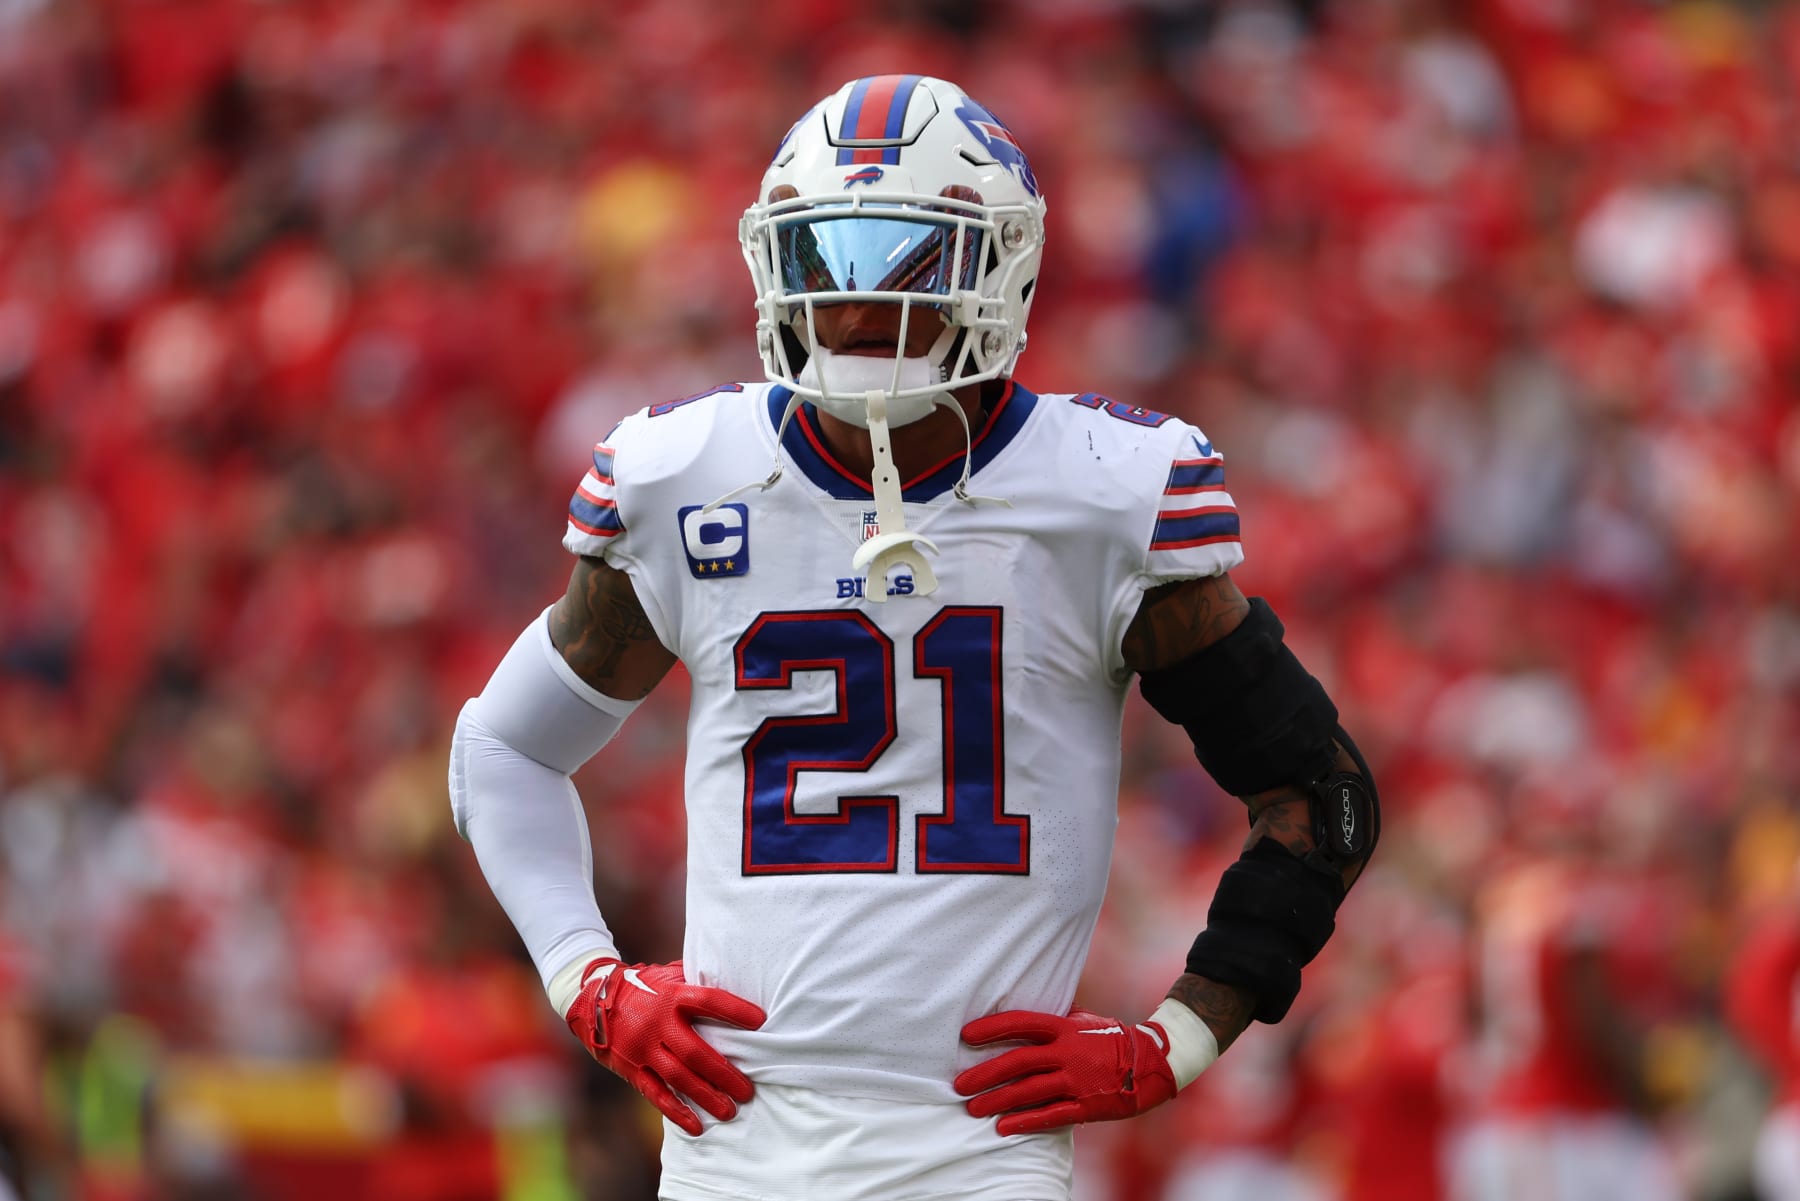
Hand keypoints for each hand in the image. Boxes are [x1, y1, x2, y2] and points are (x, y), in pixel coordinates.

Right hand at [565, 958, 765, 1134]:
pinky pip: (656, 1094)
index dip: (734, 1010)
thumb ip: (695, 981)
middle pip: (695, 1052)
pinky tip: (697, 1126)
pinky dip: (676, 1112)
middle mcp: (657, 1023)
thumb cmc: (643, 986)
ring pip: (678, 1077)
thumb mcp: (667, 976)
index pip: (708, 1000)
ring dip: (706, 1096)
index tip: (761, 1021)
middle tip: (748, 1091)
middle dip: (724, 1074)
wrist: (592, 999)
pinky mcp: (632, 1069)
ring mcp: (642, 1048)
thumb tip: (736, 977)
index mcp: (670, 996)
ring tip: (730, 1111)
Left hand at [954, 1006, 1178, 1134]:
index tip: (966, 1036)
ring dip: (998, 1100)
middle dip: (985, 1073)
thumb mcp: (1086, 1020)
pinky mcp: (1087, 1106)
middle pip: (1018, 1061)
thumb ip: (1058, 1017)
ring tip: (973, 1109)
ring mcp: (1078, 1080)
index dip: (992, 1028)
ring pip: (1030, 1090)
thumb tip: (1032, 1004)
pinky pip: (1051, 1115)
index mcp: (1066, 1028)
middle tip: (959, 1085)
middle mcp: (1068, 1052)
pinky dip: (1026, 1121)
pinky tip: (1003, 1127)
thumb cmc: (1114, 1039)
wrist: (1155, 1063)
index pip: (1022, 1023)